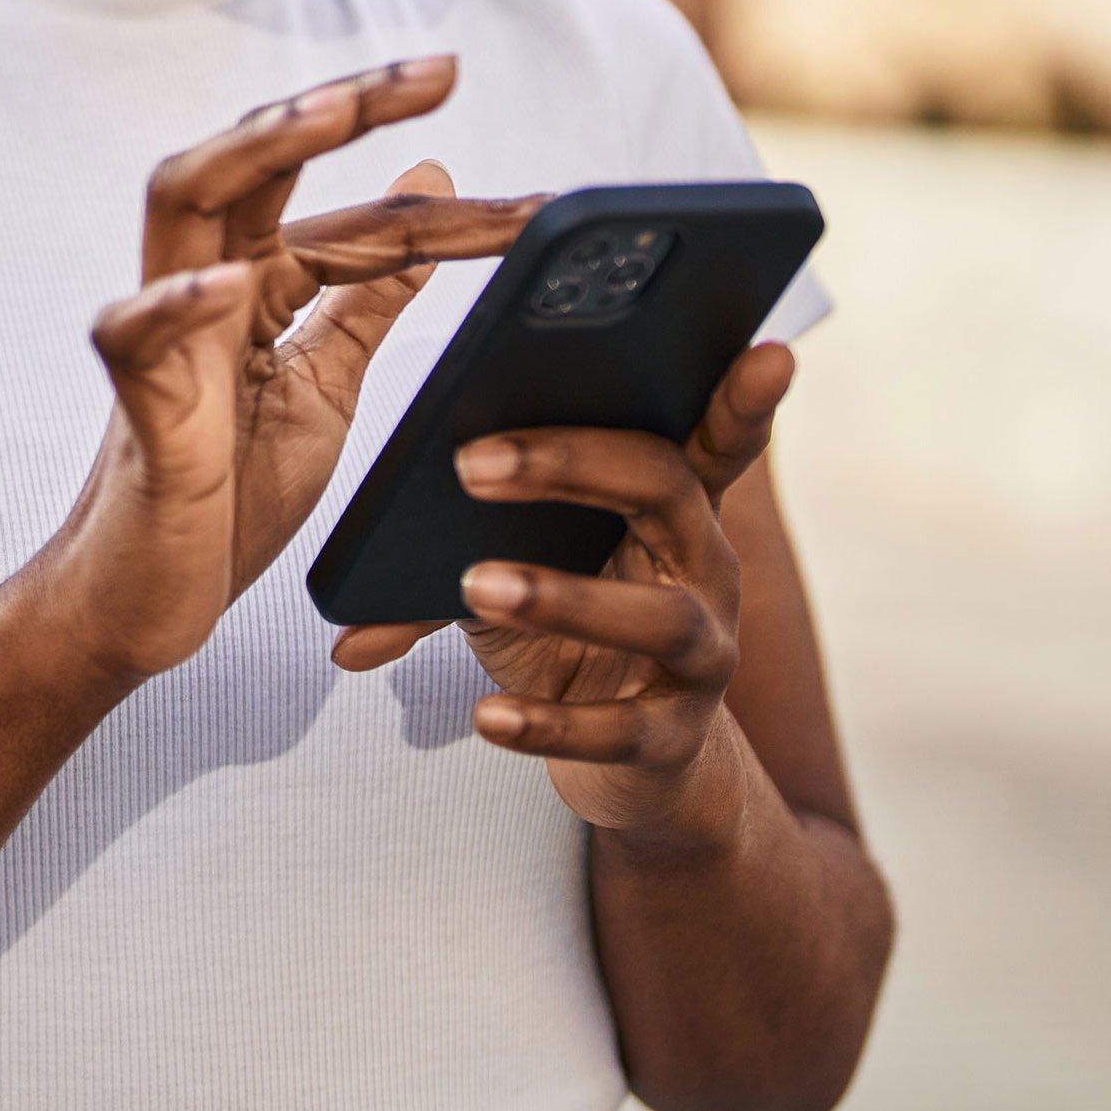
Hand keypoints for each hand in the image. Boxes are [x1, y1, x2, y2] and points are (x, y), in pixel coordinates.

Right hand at [43, 56, 539, 686]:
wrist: (147, 603)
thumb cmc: (226, 491)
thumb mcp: (326, 382)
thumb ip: (368, 292)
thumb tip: (430, 178)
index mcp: (254, 284)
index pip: (349, 215)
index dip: (447, 210)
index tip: (545, 208)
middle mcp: (203, 287)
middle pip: (253, 158)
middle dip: (340, 105)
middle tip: (435, 70)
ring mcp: (166, 340)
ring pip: (179, 200)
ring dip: (251, 149)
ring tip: (326, 112)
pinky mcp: (138, 410)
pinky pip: (134, 339)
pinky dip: (174, 306)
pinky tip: (223, 286)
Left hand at [328, 344, 795, 830]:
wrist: (621, 761)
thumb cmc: (563, 634)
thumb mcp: (517, 566)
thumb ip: (448, 547)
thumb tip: (342, 603)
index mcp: (672, 505)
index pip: (717, 434)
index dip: (745, 396)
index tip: (768, 349)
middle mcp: (705, 566)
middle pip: (665, 489)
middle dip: (571, 465)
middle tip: (470, 462)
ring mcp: (703, 654)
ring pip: (658, 616)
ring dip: (561, 598)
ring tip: (474, 586)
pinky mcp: (674, 737)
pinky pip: (622, 729)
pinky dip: (550, 723)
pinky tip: (486, 716)